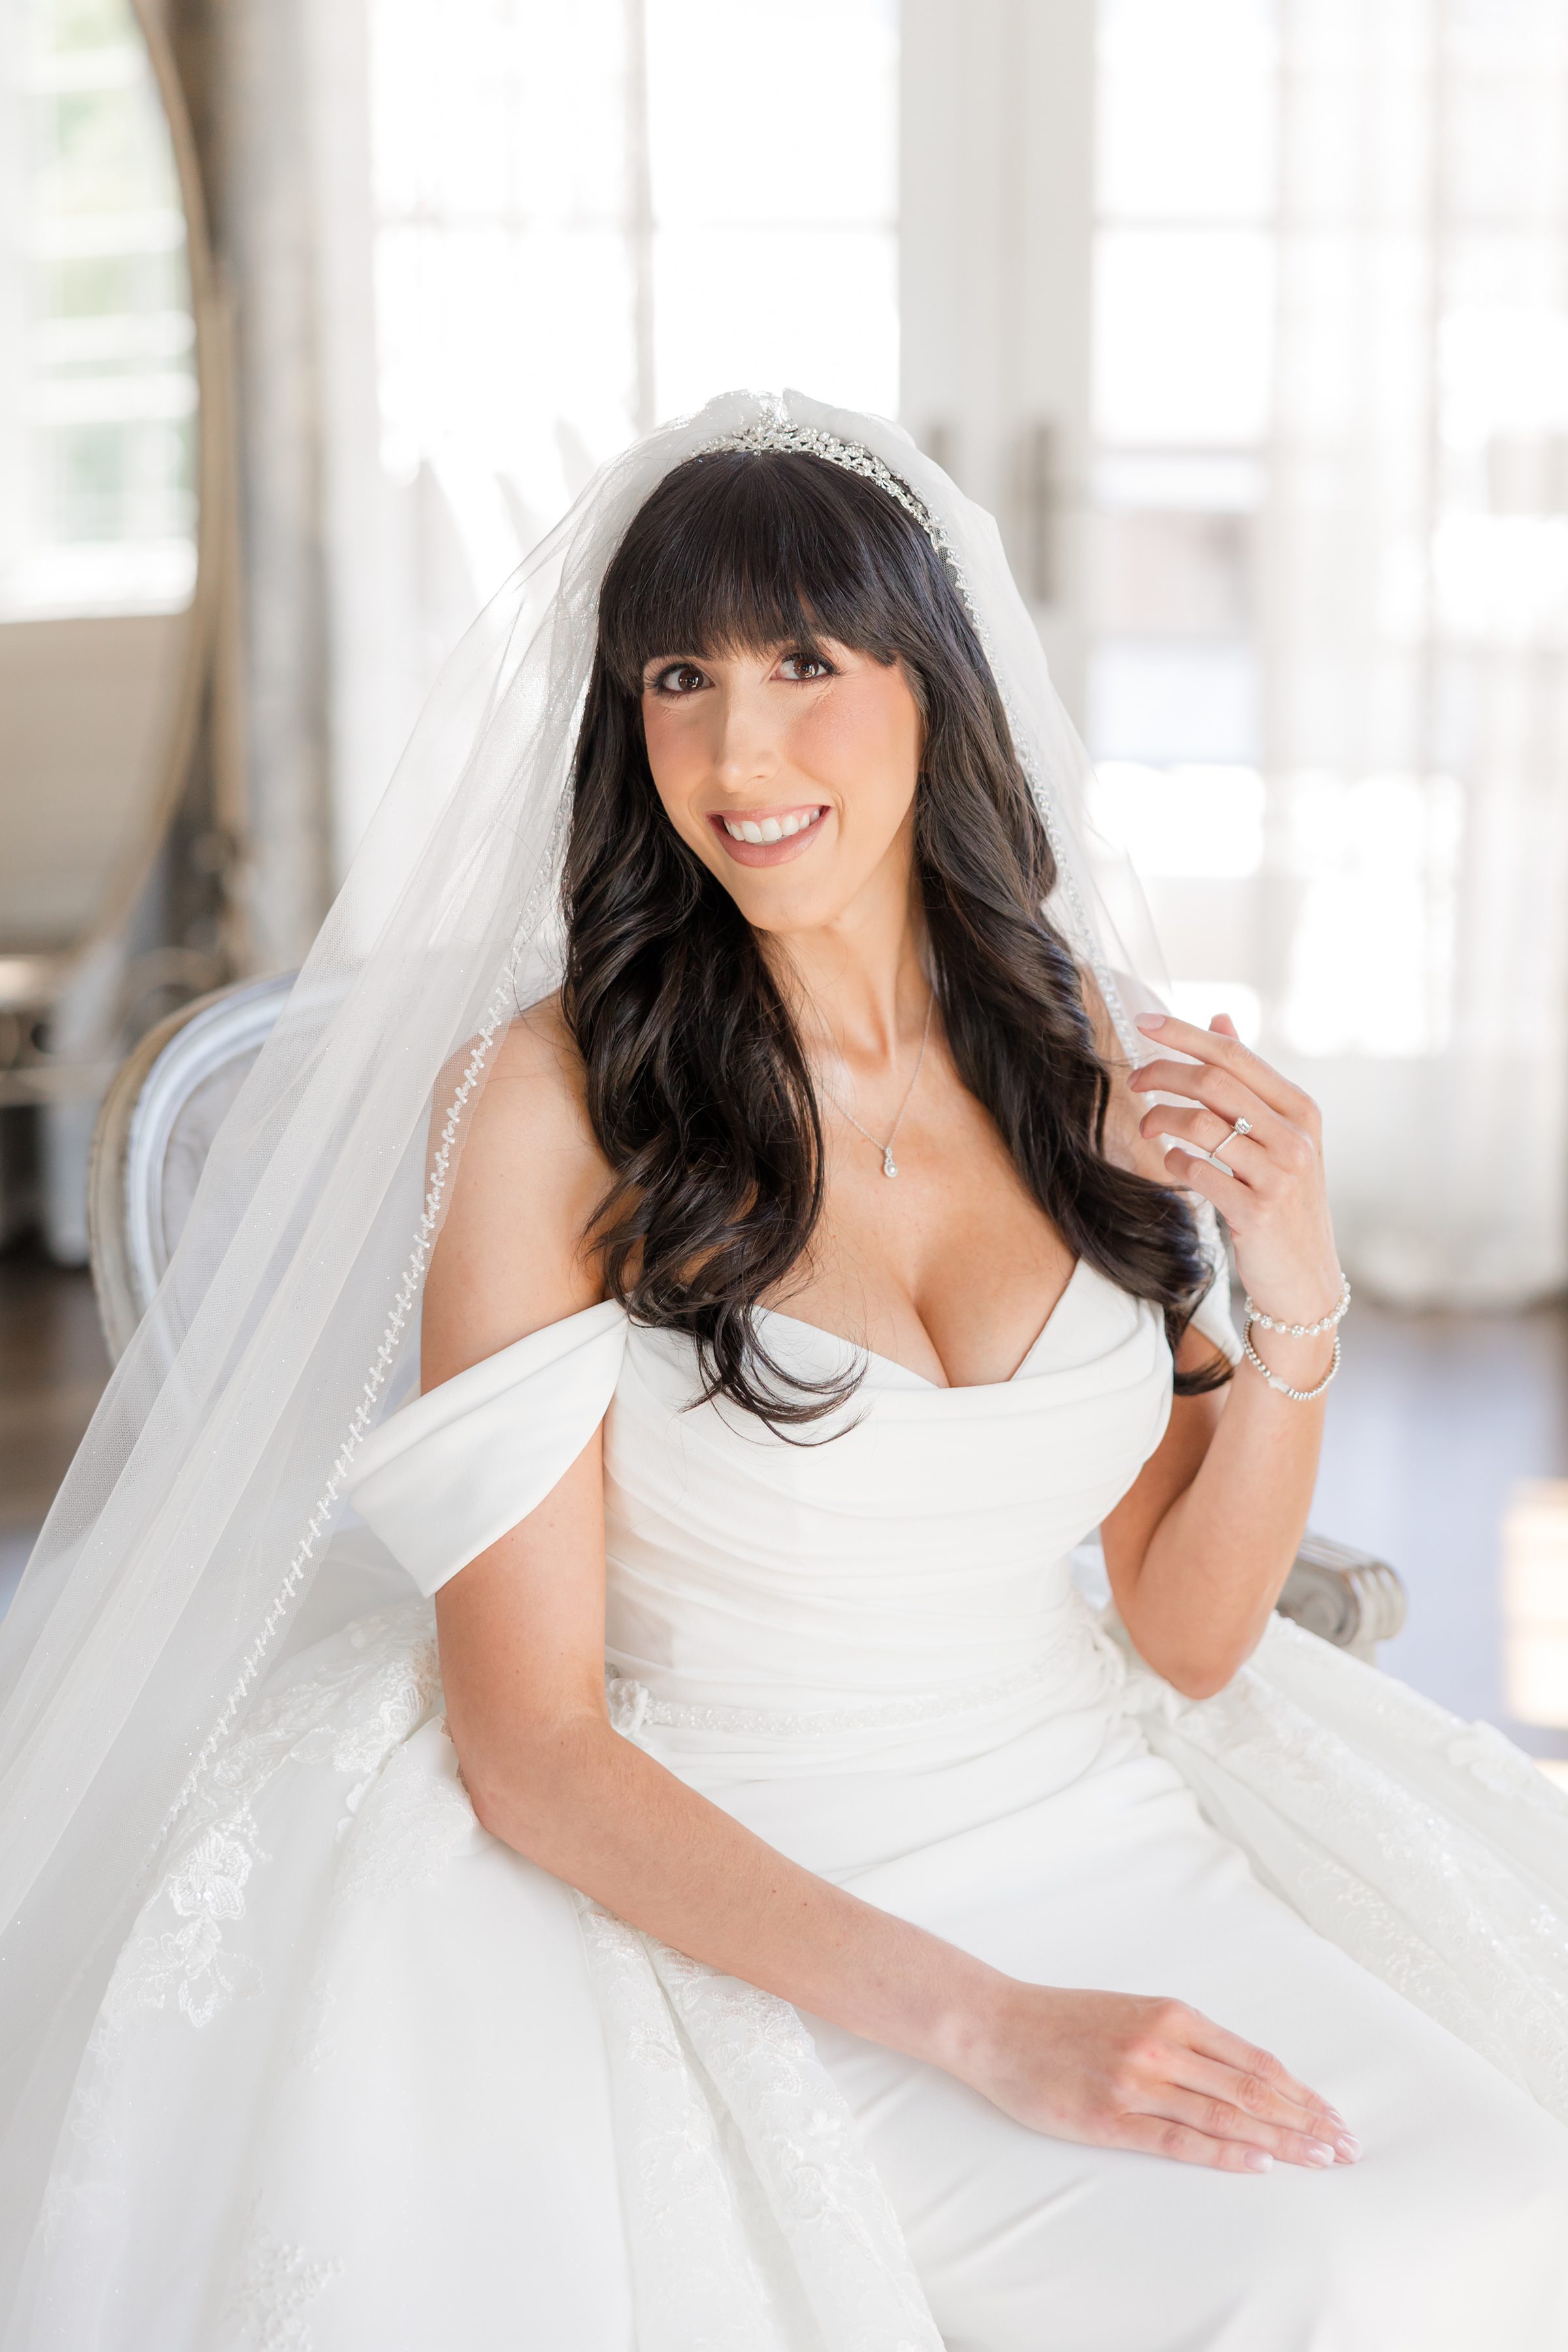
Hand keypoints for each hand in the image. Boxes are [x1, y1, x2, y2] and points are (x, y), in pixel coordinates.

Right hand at [960, 1982, 1359, 2173]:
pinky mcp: (1109, 2115)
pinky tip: (1258, 2163)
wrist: (996, 2025)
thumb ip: (1182, 2040)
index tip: (1333, 2115)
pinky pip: (1178, 2138)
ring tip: (1319, 2159)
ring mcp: (1136, 2080)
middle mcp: (1161, 2044)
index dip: (1299, 2091)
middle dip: (1304, 2119)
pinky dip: (1224, 2151)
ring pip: (1225, 2114)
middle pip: (1250, 2088)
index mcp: (1171, 2015)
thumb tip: (1241, 2075)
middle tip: (1345, 2146)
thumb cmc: (1063, 2021)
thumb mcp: (1132, 2014)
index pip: (1253, 2061)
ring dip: (1279, 2139)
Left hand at [1128, 1011, 1341, 1334]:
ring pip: (1202, 1125)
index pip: (1235, 1055)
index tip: (1144, 1022)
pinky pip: (1199, 1172)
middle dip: (1163, 1074)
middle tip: (1133, 1081)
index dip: (1184, 1034)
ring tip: (1147, 1130)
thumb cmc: (1284, 1201)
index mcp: (1300, 1108)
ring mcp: (1279, 1174)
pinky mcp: (1256, 1211)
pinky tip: (1172, 1165)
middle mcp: (1295, 1137)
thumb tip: (1221, 1019)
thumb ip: (1249, 1081)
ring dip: (1161, 1120)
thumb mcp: (1279, 1136)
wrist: (1306, 1280)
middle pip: (1214, 1083)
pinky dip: (1174, 1164)